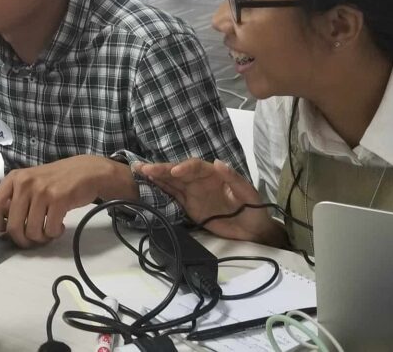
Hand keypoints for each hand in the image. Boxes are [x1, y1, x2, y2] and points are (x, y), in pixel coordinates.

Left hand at [0, 155, 133, 248]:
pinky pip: (50, 229)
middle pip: (12, 226)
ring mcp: (42, 190)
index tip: (6, 229)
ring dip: (40, 238)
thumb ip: (8, 196)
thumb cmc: (55, 179)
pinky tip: (59, 226)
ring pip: (31, 231)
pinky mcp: (59, 199)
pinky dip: (54, 233)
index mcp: (14, 178)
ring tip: (47, 231)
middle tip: (32, 238)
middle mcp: (25, 183)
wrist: (86, 171)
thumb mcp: (28, 182)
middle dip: (22, 239)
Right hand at [136, 158, 273, 241]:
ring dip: (156, 177)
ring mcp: (193, 193)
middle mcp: (200, 181)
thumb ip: (233, 178)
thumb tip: (218, 162)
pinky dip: (160, 190)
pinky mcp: (189, 206)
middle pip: (178, 172)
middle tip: (144, 168)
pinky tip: (147, 184)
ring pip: (171, 182)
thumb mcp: (248, 193)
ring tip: (138, 171)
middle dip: (162, 169)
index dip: (185, 167)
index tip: (175, 172)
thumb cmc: (254, 209)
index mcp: (214, 174)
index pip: (196, 167)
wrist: (253, 230)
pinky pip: (172, 196)